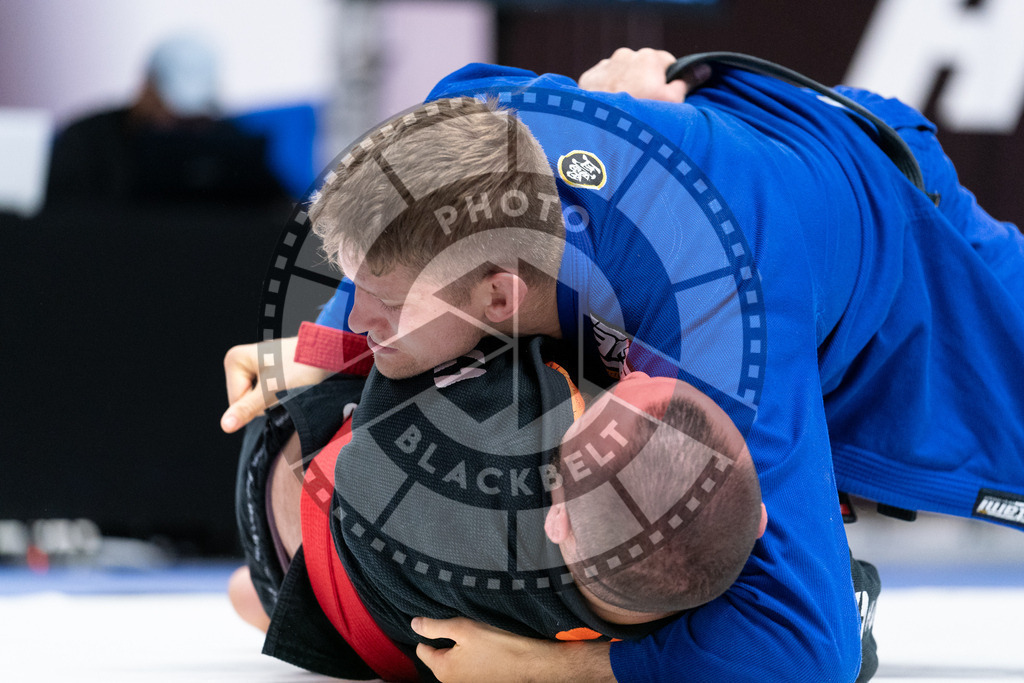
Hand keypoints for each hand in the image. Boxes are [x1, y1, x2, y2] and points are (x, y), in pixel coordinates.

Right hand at [220, 336, 329, 432]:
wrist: (328, 353)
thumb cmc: (301, 367)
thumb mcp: (271, 392)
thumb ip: (246, 409)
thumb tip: (225, 426)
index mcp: (234, 360)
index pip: (235, 401)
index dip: (257, 403)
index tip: (276, 388)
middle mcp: (241, 359)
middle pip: (243, 399)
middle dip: (265, 401)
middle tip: (284, 386)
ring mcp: (254, 363)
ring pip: (255, 398)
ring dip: (273, 398)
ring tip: (289, 384)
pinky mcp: (267, 368)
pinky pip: (266, 391)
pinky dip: (278, 392)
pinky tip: (290, 383)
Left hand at [411, 617, 613, 682]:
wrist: (531, 664)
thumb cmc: (499, 645)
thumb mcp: (464, 629)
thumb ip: (436, 627)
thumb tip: (414, 624)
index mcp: (443, 669)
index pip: (422, 650)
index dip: (429, 633)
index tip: (441, 622)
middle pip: (439, 658)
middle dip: (446, 643)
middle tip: (463, 628)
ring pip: (455, 663)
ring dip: (461, 651)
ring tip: (477, 638)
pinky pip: (469, 670)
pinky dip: (473, 659)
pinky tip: (486, 650)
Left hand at [578, 47, 709, 102]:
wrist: (601, 125)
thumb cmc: (642, 113)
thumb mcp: (673, 101)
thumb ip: (688, 82)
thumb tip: (704, 68)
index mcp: (649, 57)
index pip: (667, 64)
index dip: (668, 82)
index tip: (664, 99)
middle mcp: (626, 54)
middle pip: (643, 68)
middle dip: (645, 84)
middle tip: (645, 107)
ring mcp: (606, 65)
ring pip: (622, 74)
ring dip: (626, 87)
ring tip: (626, 110)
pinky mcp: (589, 77)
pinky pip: (603, 82)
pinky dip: (607, 92)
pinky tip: (610, 108)